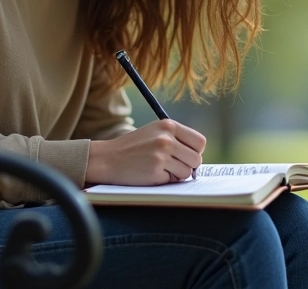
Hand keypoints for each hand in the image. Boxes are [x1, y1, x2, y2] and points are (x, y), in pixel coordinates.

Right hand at [86, 119, 206, 185]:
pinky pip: (172, 181)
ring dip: (176, 175)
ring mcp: (160, 155)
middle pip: (196, 159)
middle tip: (173, 166)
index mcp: (168, 125)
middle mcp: (166, 138)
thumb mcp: (154, 132)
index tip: (185, 156)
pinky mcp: (154, 171)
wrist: (107, 158)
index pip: (200, 142)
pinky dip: (164, 180)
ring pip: (186, 172)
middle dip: (188, 166)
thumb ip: (176, 138)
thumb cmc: (132, 147)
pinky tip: (151, 174)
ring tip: (159, 168)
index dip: (195, 152)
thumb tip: (199, 156)